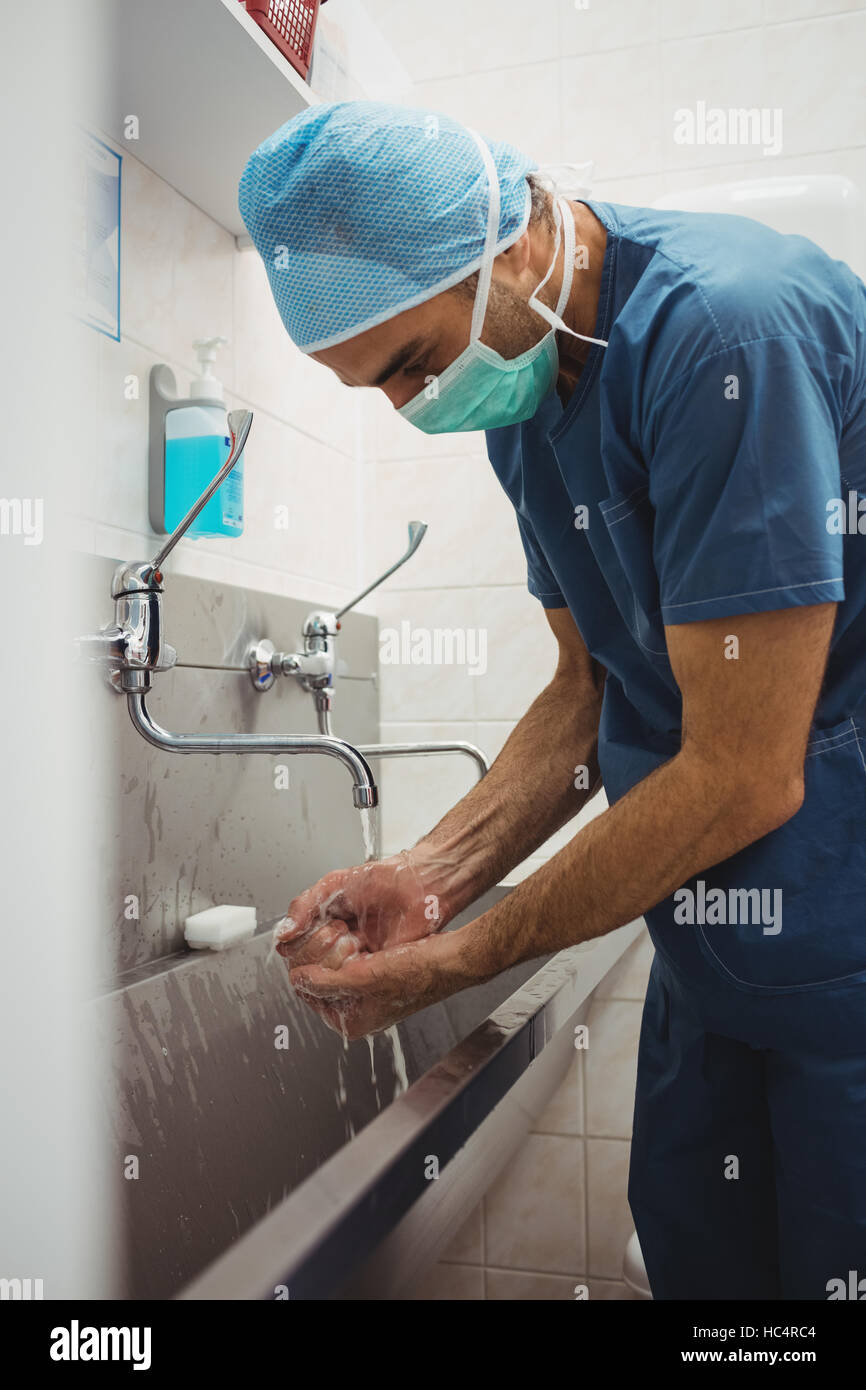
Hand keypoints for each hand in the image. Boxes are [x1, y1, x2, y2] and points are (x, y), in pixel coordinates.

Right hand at [275, 850, 446, 972]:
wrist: (423, 884)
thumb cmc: (386, 879)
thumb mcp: (335, 884)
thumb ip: (305, 905)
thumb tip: (283, 933)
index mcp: (323, 924)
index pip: (293, 947)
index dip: (302, 940)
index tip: (321, 923)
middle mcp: (335, 946)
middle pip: (304, 967)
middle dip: (319, 948)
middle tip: (341, 929)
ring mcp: (354, 961)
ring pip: (325, 980)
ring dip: (336, 959)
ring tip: (355, 939)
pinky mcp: (374, 971)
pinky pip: (351, 984)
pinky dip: (353, 969)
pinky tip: (364, 950)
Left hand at [289, 930, 460, 1039]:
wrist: (449, 959)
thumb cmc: (418, 972)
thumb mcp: (364, 977)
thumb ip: (326, 982)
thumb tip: (297, 980)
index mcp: (353, 1021)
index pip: (311, 996)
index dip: (307, 969)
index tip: (308, 948)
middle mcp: (359, 1010)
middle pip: (321, 982)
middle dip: (323, 957)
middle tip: (333, 939)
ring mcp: (369, 994)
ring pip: (335, 968)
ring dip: (336, 949)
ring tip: (347, 936)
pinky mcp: (379, 976)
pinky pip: (352, 960)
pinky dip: (351, 946)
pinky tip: (359, 934)